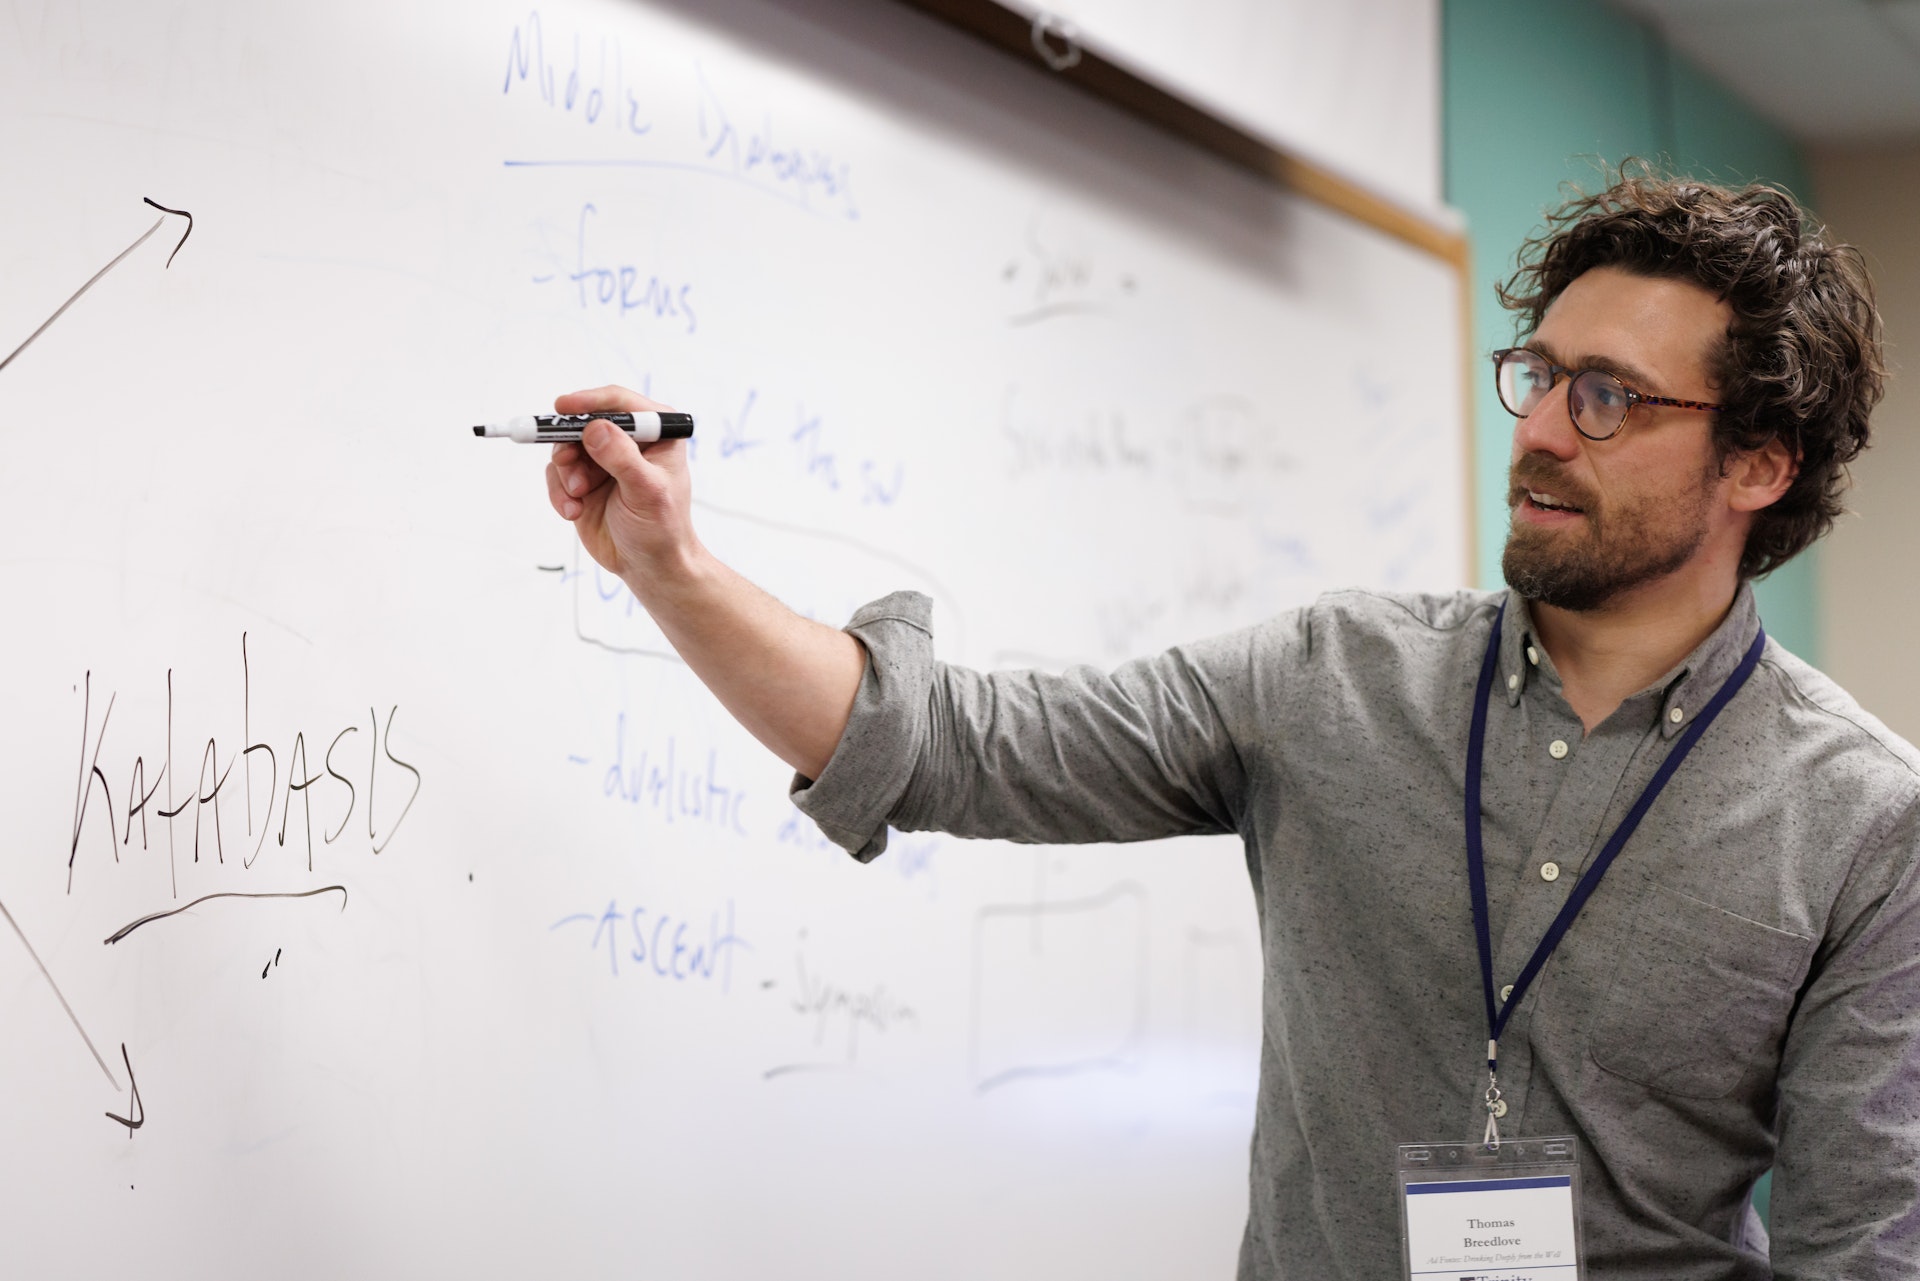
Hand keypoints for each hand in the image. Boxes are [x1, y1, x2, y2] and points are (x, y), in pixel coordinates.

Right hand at [544, 385, 697, 587]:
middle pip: (584, 422)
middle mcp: (628, 440)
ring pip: (566, 447)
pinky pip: (556, 473)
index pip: (620, 403)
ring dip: (566, 473)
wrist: (649, 565)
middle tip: (565, 463)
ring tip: (578, 497)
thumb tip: (595, 429)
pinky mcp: (582, 480)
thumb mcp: (647, 492)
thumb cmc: (662, 528)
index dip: (590, 401)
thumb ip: (622, 458)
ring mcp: (602, 459)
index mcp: (657, 433)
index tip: (564, 408)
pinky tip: (573, 511)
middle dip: (570, 444)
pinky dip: (559, 491)